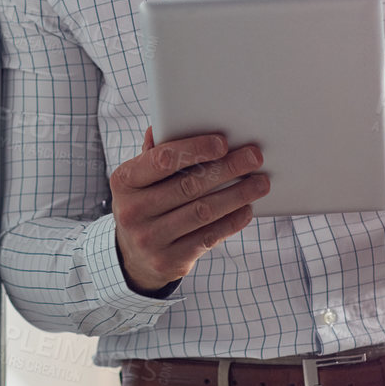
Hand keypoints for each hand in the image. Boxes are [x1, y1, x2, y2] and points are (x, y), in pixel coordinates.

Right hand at [109, 126, 268, 293]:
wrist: (133, 256)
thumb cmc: (144, 203)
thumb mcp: (139, 179)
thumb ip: (154, 154)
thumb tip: (163, 125)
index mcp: (124, 181)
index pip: (161, 160)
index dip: (195, 149)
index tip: (223, 142)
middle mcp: (132, 211)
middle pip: (189, 185)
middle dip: (227, 169)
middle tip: (254, 158)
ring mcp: (149, 239)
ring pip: (203, 212)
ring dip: (237, 195)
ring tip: (260, 183)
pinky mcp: (169, 261)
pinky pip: (208, 237)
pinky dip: (232, 221)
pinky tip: (246, 209)